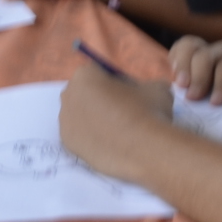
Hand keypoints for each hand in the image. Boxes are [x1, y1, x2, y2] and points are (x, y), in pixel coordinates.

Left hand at [58, 63, 176, 183]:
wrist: (143, 149)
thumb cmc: (147, 111)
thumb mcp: (157, 88)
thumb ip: (147, 85)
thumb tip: (151, 90)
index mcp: (85, 75)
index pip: (98, 72)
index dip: (115, 82)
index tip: (128, 94)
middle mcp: (68, 95)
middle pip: (85, 93)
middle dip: (100, 100)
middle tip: (123, 113)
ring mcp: (65, 121)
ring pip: (81, 116)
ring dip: (95, 120)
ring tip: (118, 132)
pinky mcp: (67, 143)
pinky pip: (80, 136)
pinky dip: (92, 139)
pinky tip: (110, 144)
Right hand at [170, 36, 221, 121]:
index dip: (221, 81)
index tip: (216, 103)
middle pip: (206, 53)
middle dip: (198, 75)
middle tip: (193, 99)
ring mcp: (210, 53)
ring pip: (189, 46)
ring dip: (181, 65)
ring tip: (179, 88)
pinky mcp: (197, 62)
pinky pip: (180, 51)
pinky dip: (174, 62)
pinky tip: (173, 81)